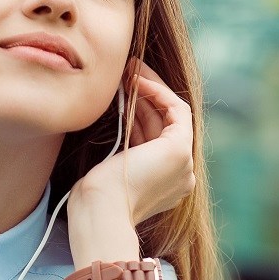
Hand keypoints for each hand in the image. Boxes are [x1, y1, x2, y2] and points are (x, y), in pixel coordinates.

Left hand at [74, 59, 195, 225]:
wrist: (100, 211)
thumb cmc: (95, 196)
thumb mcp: (111, 166)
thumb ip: (122, 146)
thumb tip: (119, 114)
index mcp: (163, 186)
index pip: (153, 140)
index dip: (138, 112)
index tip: (121, 90)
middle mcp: (179, 177)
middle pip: (162, 125)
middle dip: (144, 96)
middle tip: (125, 71)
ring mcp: (183, 165)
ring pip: (171, 115)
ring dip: (151, 88)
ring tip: (129, 68)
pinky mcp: (180, 150)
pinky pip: (176, 111)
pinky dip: (158, 92)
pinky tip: (137, 80)